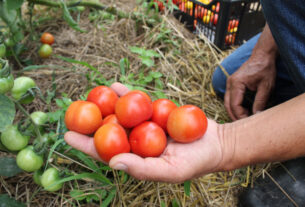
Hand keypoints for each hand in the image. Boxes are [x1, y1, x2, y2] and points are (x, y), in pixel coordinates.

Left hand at [64, 83, 224, 182]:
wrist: (216, 142)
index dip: (86, 145)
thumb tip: (112, 162)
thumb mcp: (171, 171)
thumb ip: (142, 169)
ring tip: (88, 96)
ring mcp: (145, 124)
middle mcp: (137, 141)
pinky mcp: (155, 111)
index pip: (106, 152)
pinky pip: (138, 101)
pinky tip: (114, 86)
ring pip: (121, 113)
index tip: (67, 136)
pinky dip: (126, 94)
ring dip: (105, 105)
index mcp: (136, 158)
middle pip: (108, 131)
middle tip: (70, 112)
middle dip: (90, 123)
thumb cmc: (195, 162)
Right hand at [225, 54, 275, 119]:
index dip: (240, 115)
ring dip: (234, 112)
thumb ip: (260, 102)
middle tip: (243, 125)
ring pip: (227, 102)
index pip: (235, 105)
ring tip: (243, 119)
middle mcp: (229, 83)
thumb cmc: (264, 68)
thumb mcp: (266, 87)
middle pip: (227, 105)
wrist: (262, 56)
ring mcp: (229, 83)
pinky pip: (230, 98)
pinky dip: (234, 106)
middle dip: (234, 116)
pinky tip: (242, 110)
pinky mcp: (232, 84)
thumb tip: (256, 116)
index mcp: (236, 83)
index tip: (249, 122)